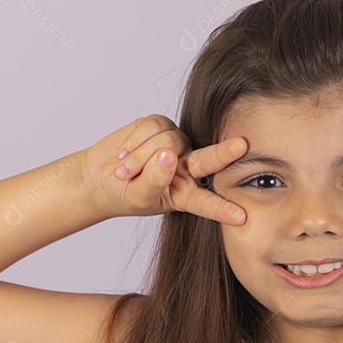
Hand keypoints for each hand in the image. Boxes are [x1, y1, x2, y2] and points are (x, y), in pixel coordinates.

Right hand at [83, 114, 247, 224]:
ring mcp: (177, 144)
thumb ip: (153, 182)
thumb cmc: (123, 195)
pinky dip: (134, 142)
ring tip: (125, 171)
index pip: (207, 202)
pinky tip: (124, 153)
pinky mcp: (161, 125)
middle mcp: (188, 167)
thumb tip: (168, 156)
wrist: (100, 177)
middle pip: (207, 160)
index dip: (222, 209)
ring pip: (168, 143)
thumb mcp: (138, 197)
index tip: (242, 217)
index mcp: (187, 193)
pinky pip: (153, 128)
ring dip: (140, 158)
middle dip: (223, 153)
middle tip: (241, 146)